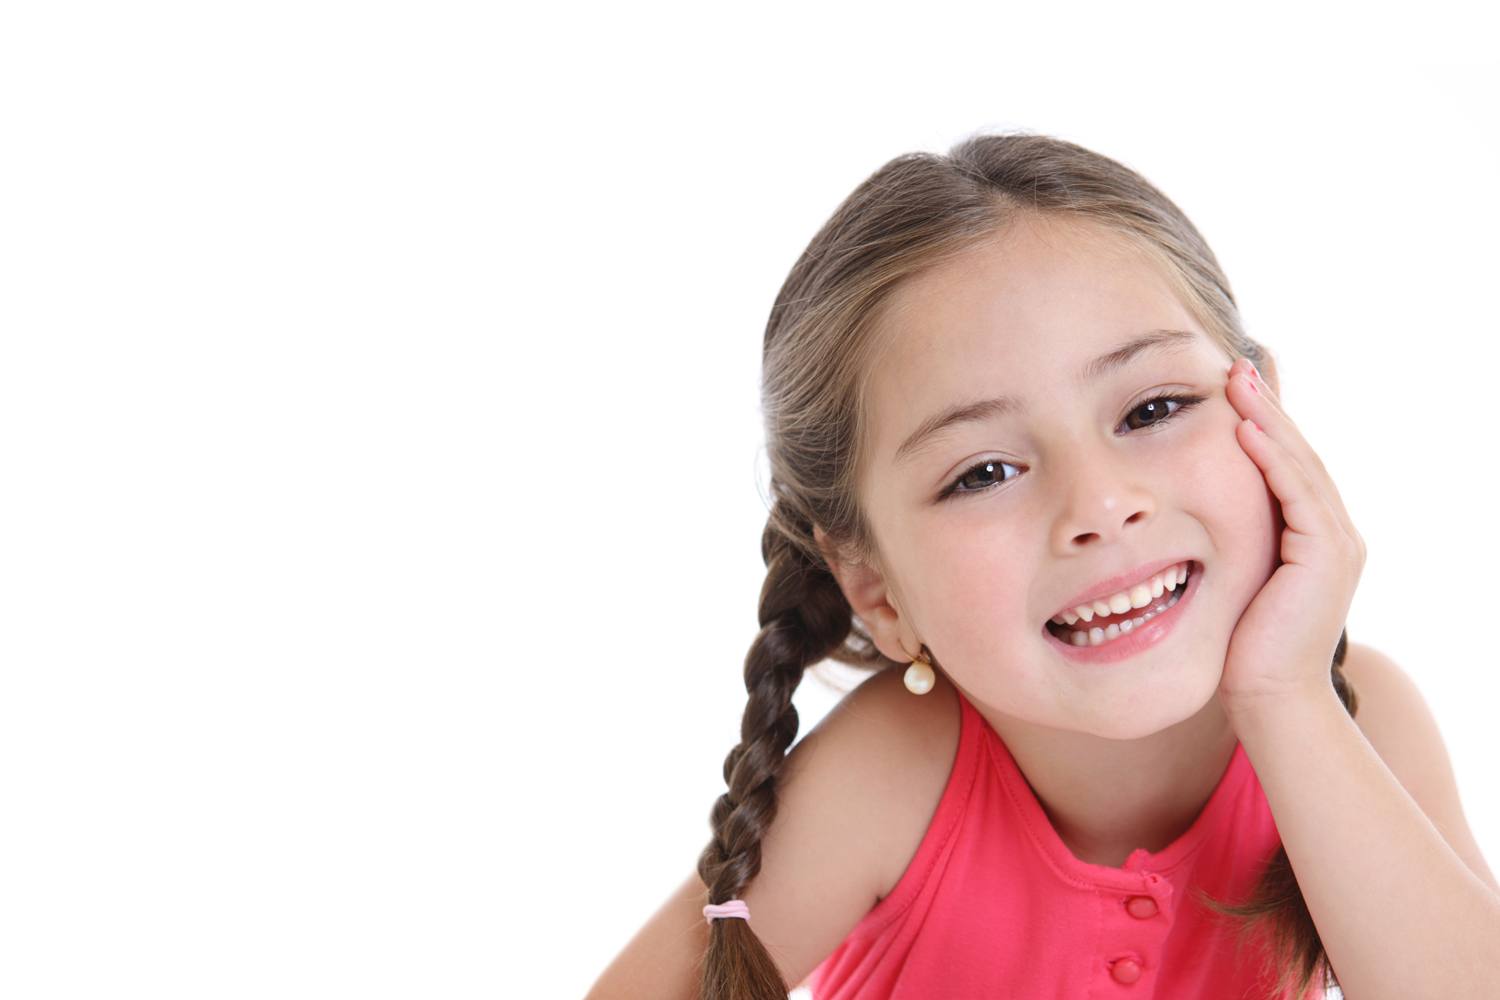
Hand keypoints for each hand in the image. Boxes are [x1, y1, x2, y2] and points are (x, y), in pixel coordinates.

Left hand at [1219, 358, 1364, 715]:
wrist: (1267, 697)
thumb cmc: (1239, 647)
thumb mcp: (1230, 579)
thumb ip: (1224, 543)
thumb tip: (1180, 516)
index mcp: (1311, 535)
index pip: (1283, 463)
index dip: (1259, 421)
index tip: (1228, 383)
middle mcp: (1331, 532)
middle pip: (1295, 453)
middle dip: (1264, 407)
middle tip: (1234, 363)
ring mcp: (1334, 542)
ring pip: (1298, 464)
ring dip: (1266, 419)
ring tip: (1237, 380)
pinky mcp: (1325, 554)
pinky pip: (1296, 493)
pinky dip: (1272, 458)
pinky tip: (1245, 430)